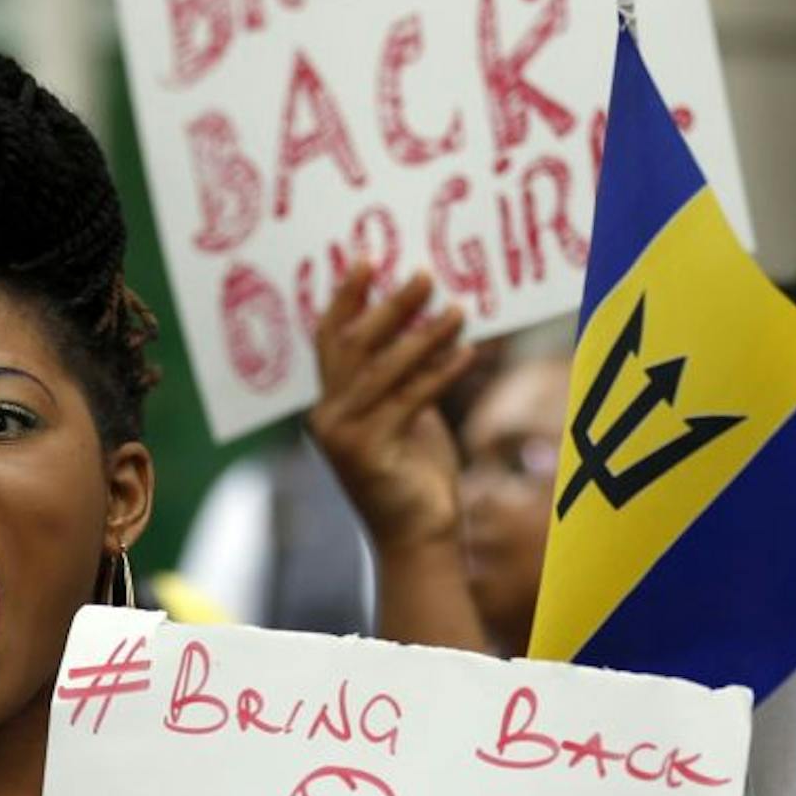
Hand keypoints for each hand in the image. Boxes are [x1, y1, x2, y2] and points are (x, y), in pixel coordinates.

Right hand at [306, 265, 474, 551]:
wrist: (417, 536)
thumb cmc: (414, 475)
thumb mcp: (405, 416)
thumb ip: (400, 379)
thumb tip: (422, 322)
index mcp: (329, 404)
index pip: (330, 340)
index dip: (345, 299)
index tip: (366, 259)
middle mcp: (327, 416)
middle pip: (353, 346)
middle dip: (388, 306)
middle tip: (422, 274)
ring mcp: (344, 435)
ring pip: (383, 369)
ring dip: (424, 335)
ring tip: (458, 309)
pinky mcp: (369, 452)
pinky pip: (410, 399)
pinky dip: (440, 373)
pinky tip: (468, 353)